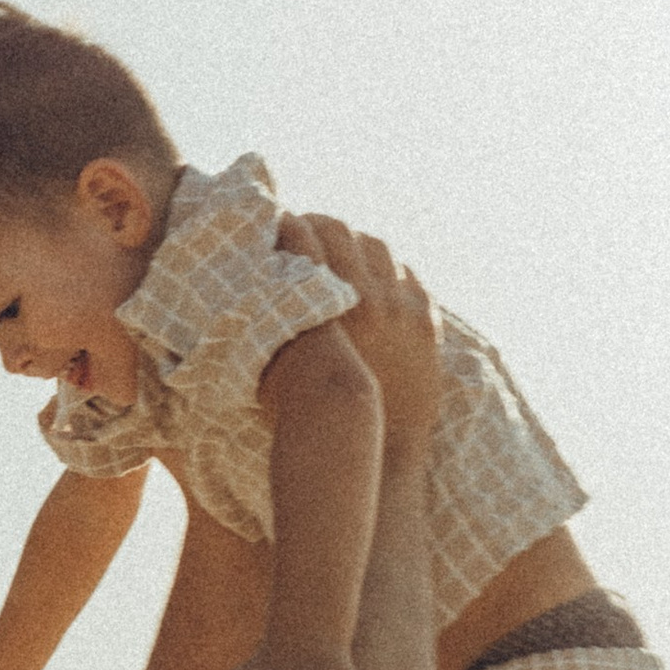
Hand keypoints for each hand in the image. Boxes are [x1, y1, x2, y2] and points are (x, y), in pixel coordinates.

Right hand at [275, 215, 439, 453]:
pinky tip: (374, 278)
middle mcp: (367, 296)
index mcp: (325, 305)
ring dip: (354, 243)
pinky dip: (387, 269)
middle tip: (302, 229)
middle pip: (340, 231)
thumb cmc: (312, 413)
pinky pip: (406, 274)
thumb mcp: (273, 366)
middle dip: (317, 225)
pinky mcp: (425, 319)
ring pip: (377, 246)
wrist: (380, 446)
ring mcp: (402, 306)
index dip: (283, 225)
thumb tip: (244, 291)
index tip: (274, 224)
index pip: (300, 237)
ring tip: (340, 251)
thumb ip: (263, 324)